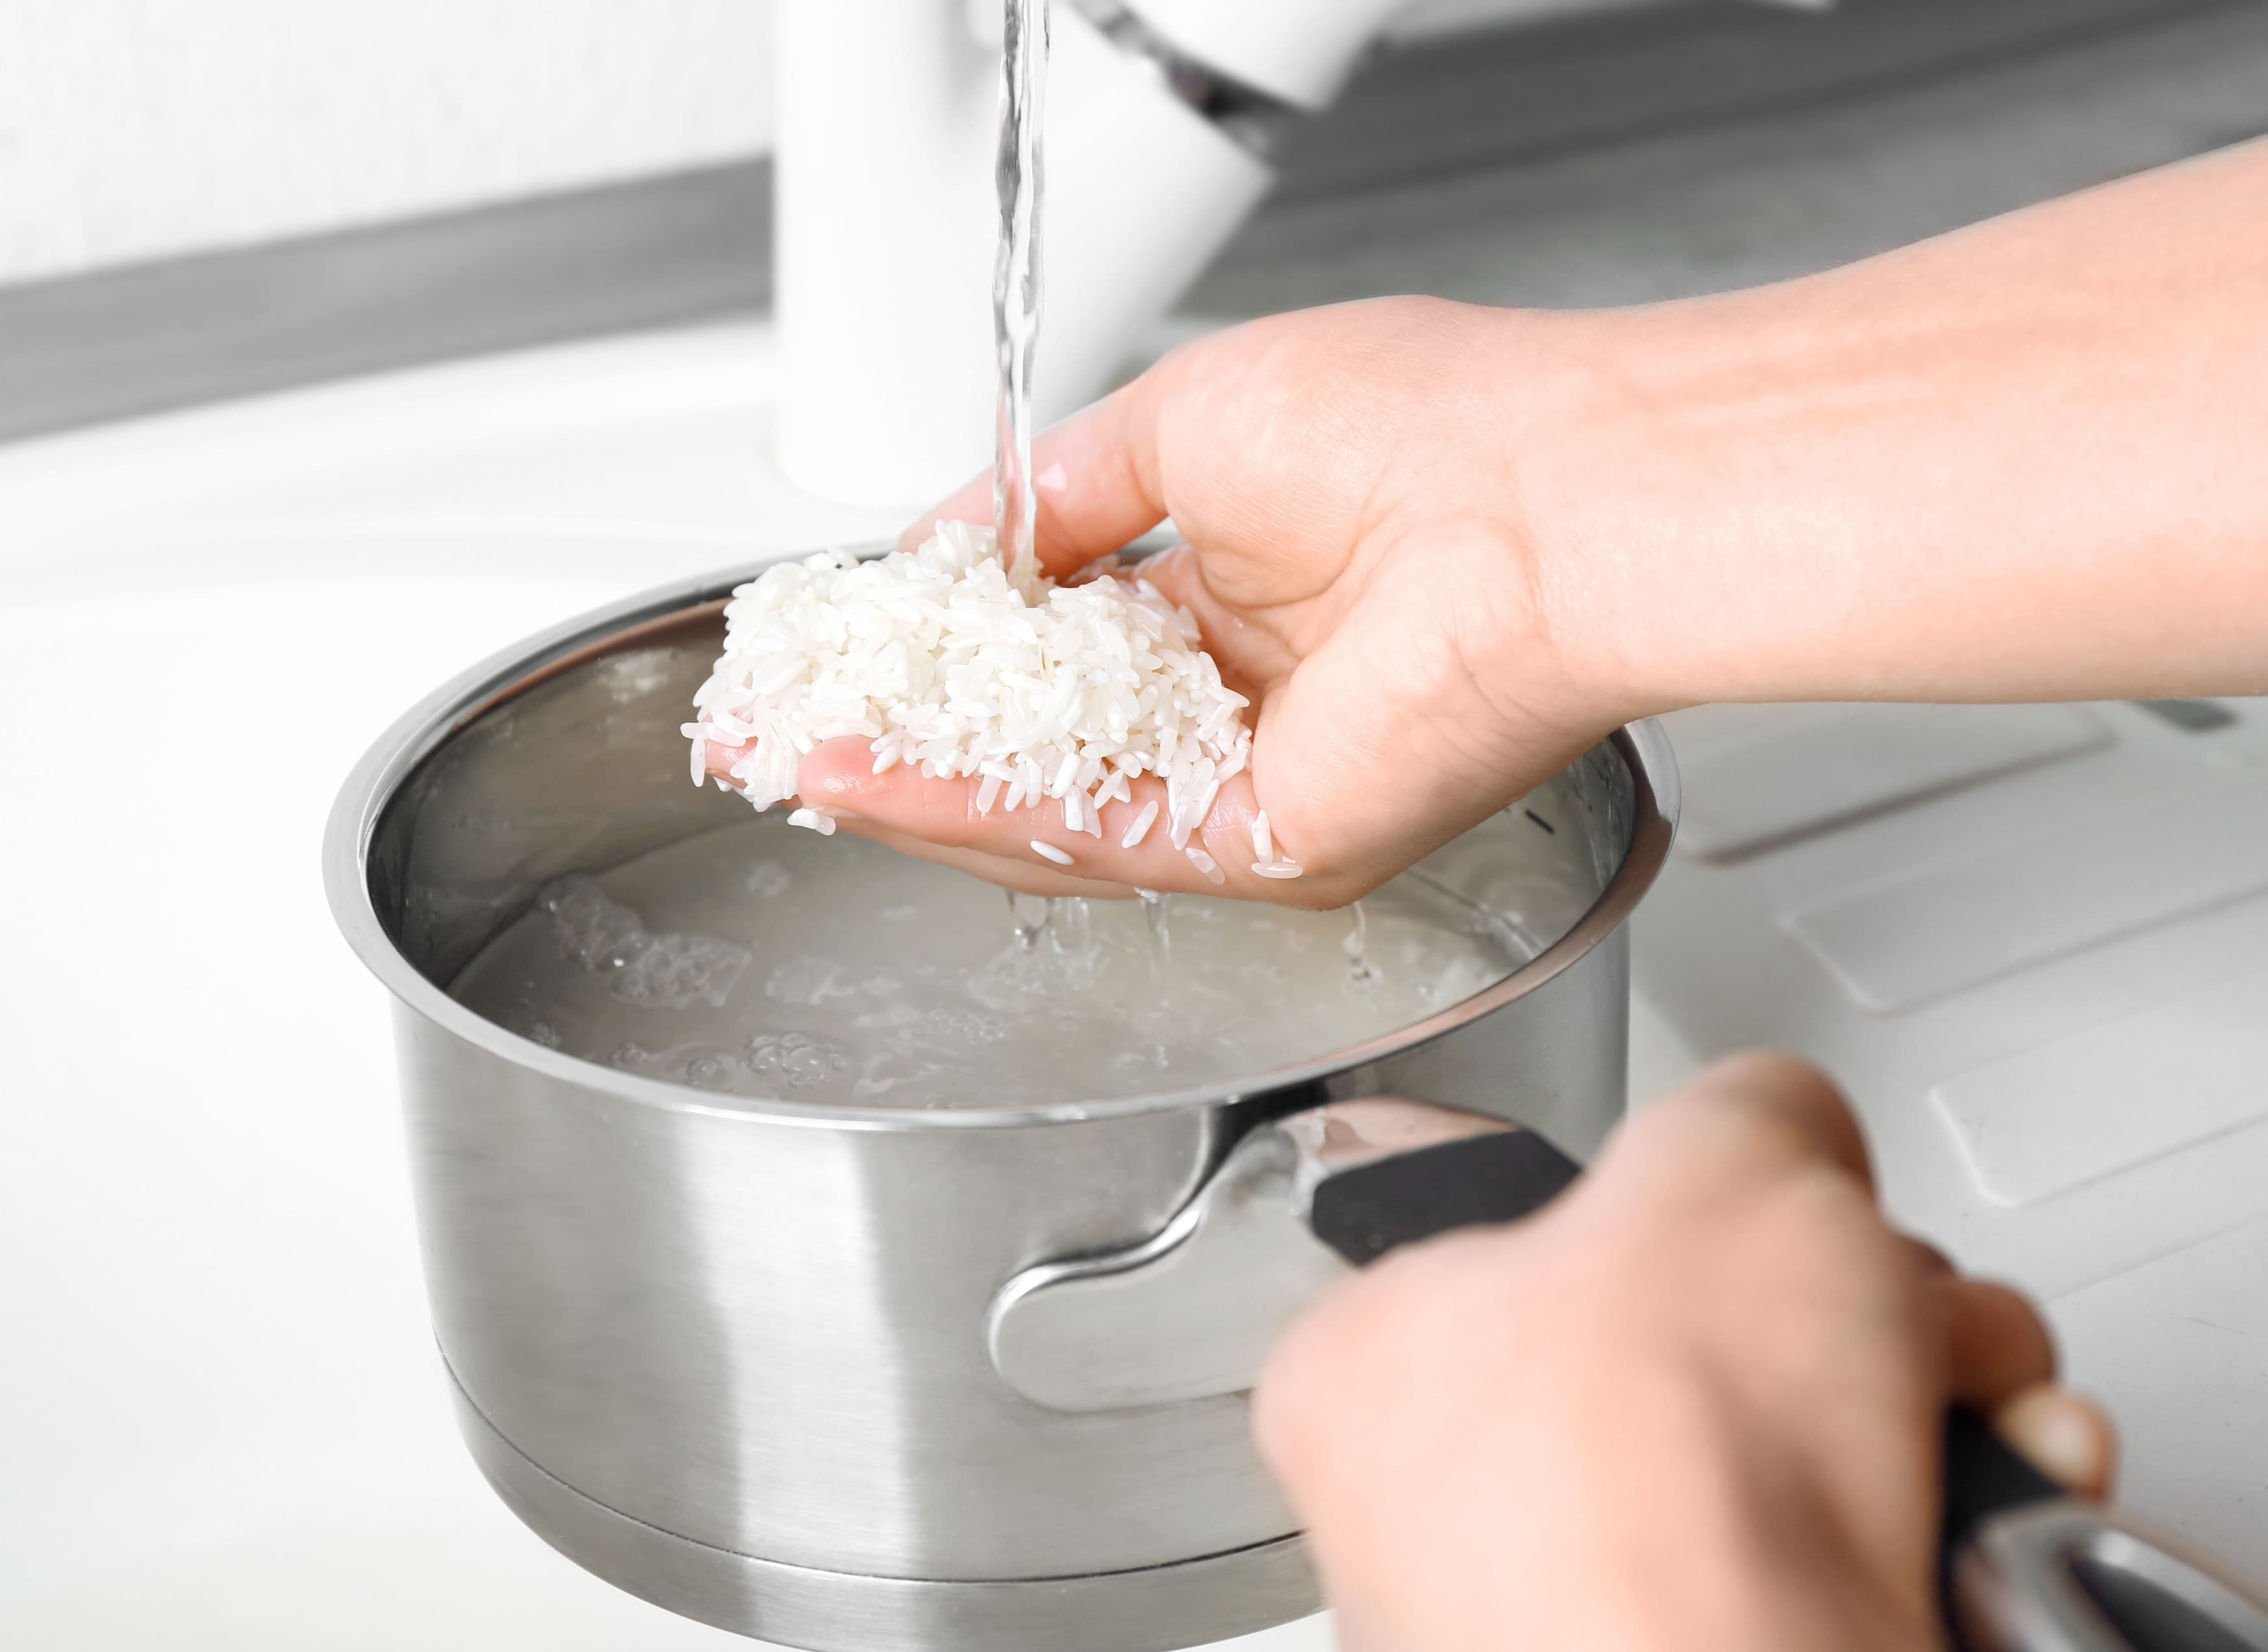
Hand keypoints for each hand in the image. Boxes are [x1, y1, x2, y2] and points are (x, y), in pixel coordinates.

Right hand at [757, 139, 2267, 905]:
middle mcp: (1242, 704)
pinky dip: (965, 809)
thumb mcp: (1186, 422)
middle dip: (895, 741)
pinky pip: (1088, 838)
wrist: (1553, 495)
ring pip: (1042, 813)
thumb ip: (1061, 493)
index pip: (1057, 657)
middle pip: (1035, 754)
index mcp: (1235, 600)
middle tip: (781, 728)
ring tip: (785, 757)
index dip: (941, 654)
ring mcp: (1251, 784)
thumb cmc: (1427, 424)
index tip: (844, 643)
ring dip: (901, 784)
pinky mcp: (1266, 839)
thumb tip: (959, 532)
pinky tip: (860, 778)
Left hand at [1254, 1052, 2114, 1651]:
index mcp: (1378, 1363)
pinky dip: (1954, 1527)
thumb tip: (1783, 1127)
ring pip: (1798, 1456)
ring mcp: (1582, 1615)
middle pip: (1703, 1342)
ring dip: (1933, 1408)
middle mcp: (1455, 1509)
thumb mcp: (1721, 1165)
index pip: (1541, 1236)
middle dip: (1860, 1309)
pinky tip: (1992, 1511)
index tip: (1767, 1209)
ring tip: (1970, 1413)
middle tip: (1897, 1311)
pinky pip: (1855, 1570)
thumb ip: (1746, 1109)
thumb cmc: (1659, 1487)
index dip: (1691, 1207)